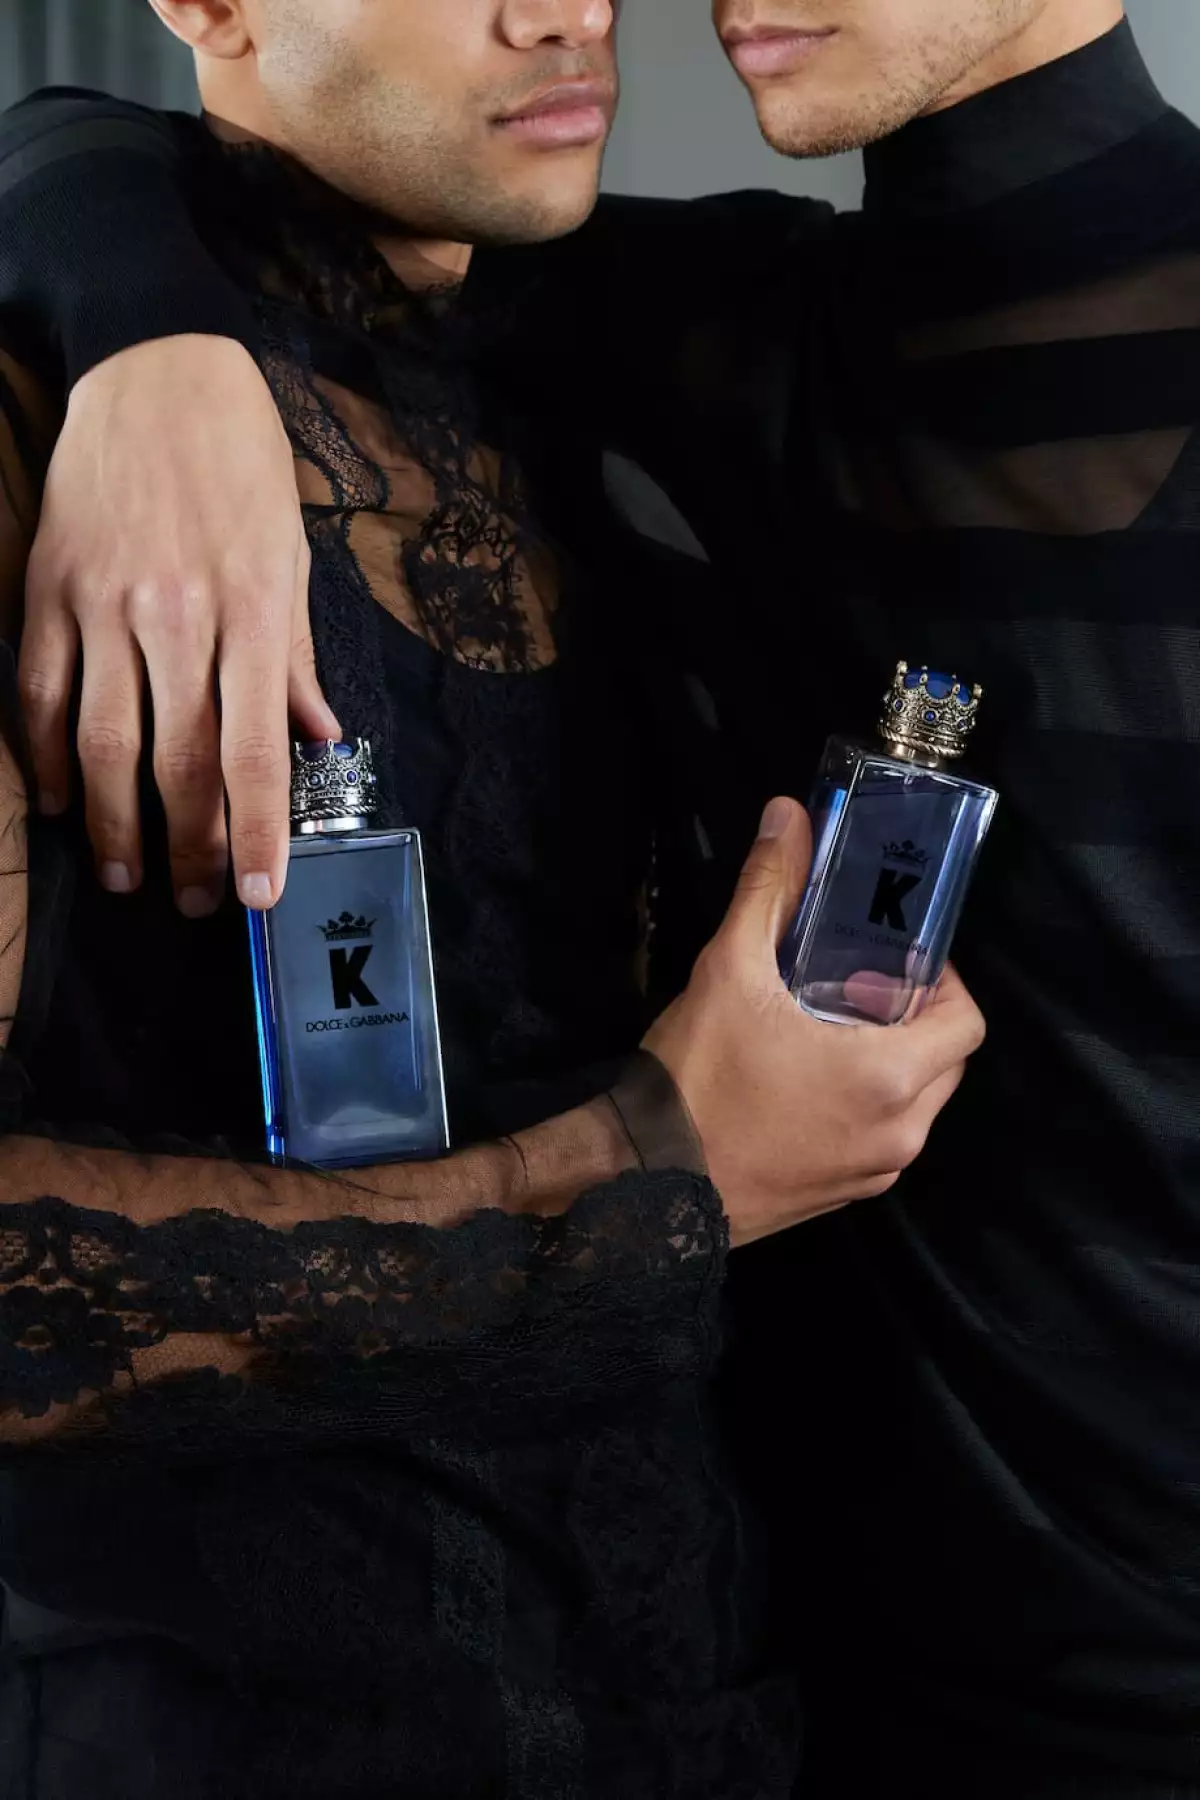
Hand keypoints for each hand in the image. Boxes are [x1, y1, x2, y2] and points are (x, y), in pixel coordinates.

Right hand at [19, 336, 337, 914]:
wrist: (155, 367)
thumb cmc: (240, 464)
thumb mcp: (292, 556)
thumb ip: (297, 658)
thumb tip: (318, 739)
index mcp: (253, 611)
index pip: (255, 751)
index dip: (256, 834)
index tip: (258, 894)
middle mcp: (178, 614)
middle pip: (177, 763)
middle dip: (190, 848)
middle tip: (198, 900)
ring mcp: (104, 602)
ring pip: (103, 743)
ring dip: (113, 825)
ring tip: (127, 875)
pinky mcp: (48, 587)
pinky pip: (42, 693)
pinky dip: (45, 757)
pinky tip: (58, 803)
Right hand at [644, 798, 985, 1245]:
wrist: (646, 1182)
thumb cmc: (698, 1078)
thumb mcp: (730, 970)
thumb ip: (769, 889)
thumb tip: (789, 815)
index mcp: (891, 1078)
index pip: (967, 1022)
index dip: (943, 981)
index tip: (895, 960)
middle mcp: (899, 1134)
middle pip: (948, 1063)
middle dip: (916, 1020)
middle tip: (858, 986)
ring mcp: (872, 1173)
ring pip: (916, 1105)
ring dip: (891, 1064)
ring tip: (828, 1030)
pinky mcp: (842, 1196)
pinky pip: (880, 1140)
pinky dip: (864, 1106)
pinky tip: (805, 1081)